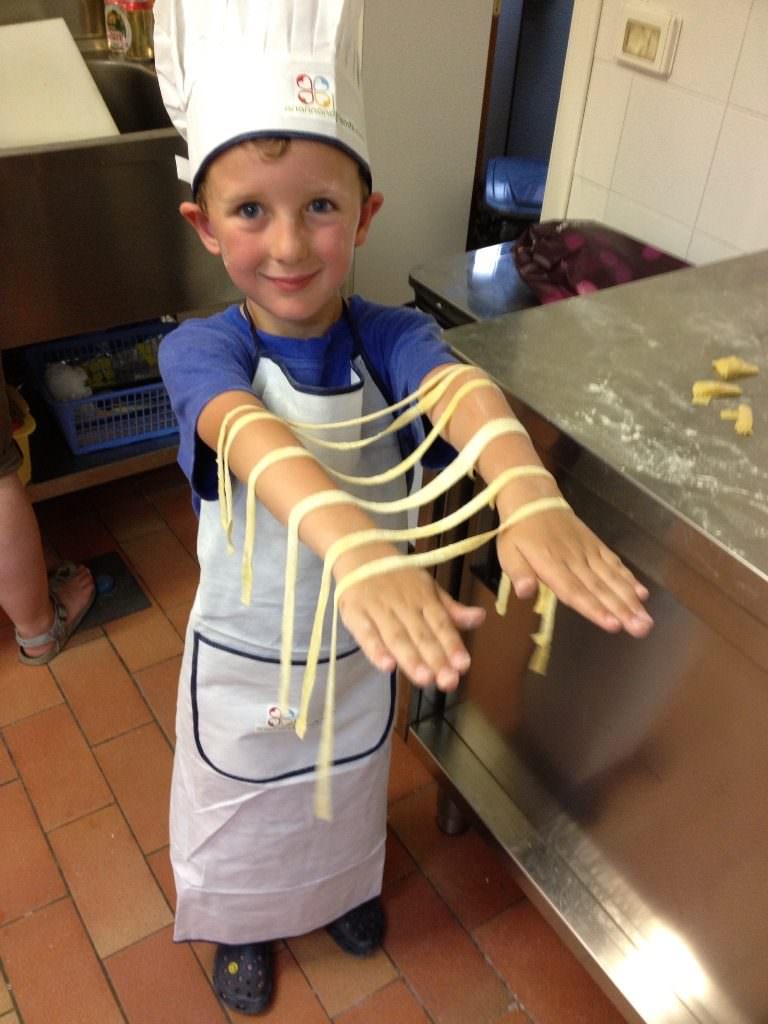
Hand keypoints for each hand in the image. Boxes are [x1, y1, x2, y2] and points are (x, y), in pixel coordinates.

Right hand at [337, 561, 485, 691]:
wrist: (359, 551)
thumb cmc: (398, 577)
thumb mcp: (428, 588)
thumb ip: (451, 609)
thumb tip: (480, 618)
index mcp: (424, 597)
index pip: (441, 623)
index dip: (452, 644)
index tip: (463, 665)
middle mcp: (403, 603)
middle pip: (421, 634)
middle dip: (436, 658)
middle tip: (448, 681)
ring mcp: (378, 608)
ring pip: (396, 636)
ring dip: (411, 658)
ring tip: (425, 679)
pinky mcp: (354, 613)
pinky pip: (365, 633)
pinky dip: (375, 650)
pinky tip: (387, 667)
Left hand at [497, 507, 652, 636]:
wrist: (533, 498)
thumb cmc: (518, 531)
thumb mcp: (508, 553)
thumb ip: (518, 574)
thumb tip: (525, 592)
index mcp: (551, 564)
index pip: (574, 591)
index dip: (594, 609)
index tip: (613, 625)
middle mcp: (574, 560)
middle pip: (600, 589)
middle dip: (623, 610)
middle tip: (642, 629)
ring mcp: (588, 552)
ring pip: (612, 578)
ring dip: (631, 600)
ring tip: (646, 620)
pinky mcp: (596, 545)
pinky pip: (614, 563)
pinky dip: (629, 578)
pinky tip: (642, 593)